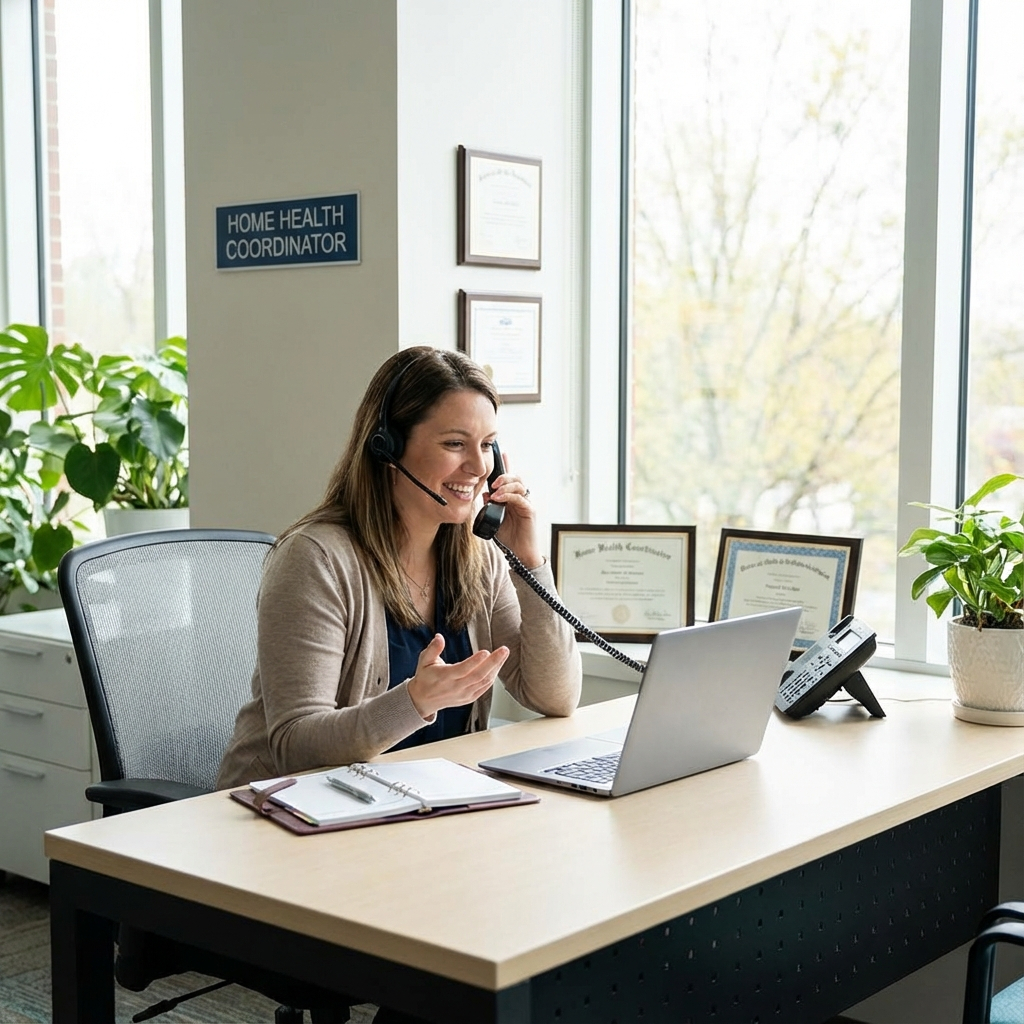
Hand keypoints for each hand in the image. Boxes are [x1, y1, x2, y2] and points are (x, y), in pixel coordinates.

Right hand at [406, 634, 508, 719]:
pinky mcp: (469, 698)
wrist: (423, 700)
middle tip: (504, 650)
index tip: (486, 651)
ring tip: (503, 654)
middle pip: (478, 676)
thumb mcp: (424, 660)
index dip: (475, 662)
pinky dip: (492, 678)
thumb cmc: (425, 677)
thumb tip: (439, 636)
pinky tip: (498, 666)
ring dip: (496, 668)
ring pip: (484, 682)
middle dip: (493, 662)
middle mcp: (456, 687)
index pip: (462, 670)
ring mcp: (464, 694)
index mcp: (445, 677)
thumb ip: (433, 649)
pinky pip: (484, 688)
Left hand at [486, 451, 542, 566]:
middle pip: (516, 478)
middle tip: (493, 481)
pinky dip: (509, 496)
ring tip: (495, 491)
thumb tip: (485, 494)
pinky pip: (520, 498)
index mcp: (512, 498)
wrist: (519, 553)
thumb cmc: (508, 537)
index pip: (510, 479)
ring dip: (506, 485)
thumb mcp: (494, 519)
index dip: (506, 466)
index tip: (502, 453)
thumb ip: (489, 506)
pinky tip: (499, 499)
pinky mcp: (529, 511)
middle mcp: (521, 498)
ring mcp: (526, 504)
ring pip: (519, 486)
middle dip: (504, 476)